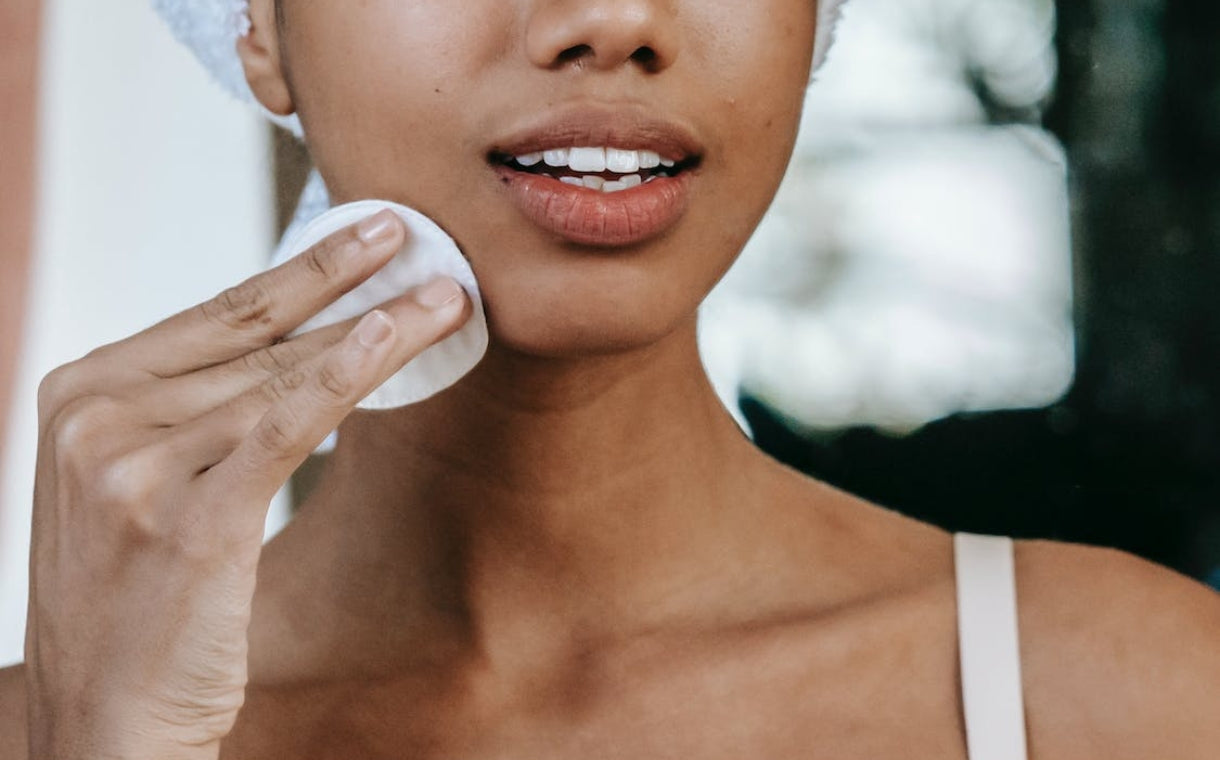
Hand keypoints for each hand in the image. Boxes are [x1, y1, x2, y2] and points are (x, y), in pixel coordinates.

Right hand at [24, 210, 470, 759]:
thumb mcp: (143, 482)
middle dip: (346, 281)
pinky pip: (284, 426)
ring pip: (281, 374)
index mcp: (80, 394)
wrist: (104, 719)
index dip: (301, 270)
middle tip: (413, 235)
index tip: (366, 234)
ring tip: (443, 295)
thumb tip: (307, 347)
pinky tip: (390, 337)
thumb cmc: (136, 600)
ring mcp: (134, 466)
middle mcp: (96, 417)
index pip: (216, 314)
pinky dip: (344, 376)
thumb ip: (200, 410)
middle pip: (253, 334)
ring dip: (374, 327)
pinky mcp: (189, 519)